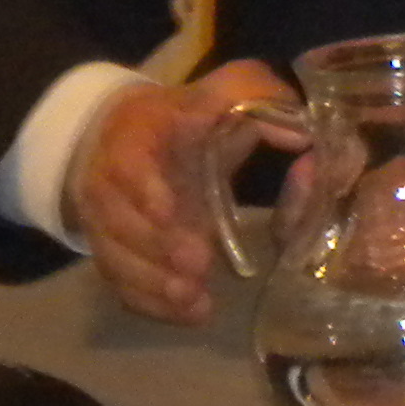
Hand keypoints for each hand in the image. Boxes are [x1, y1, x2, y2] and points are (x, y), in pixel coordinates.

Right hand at [66, 59, 296, 325]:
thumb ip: (256, 96)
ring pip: (116, 257)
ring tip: (194, 297)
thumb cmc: (184, 116)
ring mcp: (106, 223)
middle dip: (156, 246)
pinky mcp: (112, 253)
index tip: (170, 212)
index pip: (128, 164)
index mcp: (135, 137)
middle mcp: (109, 183)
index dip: (145, 190)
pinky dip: (151, 302)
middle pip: (119, 221)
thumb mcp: (219, 92)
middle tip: (198, 264)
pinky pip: (120, 283)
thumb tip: (298, 132)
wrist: (120, 136)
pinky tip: (188, 313)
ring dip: (153, 281)